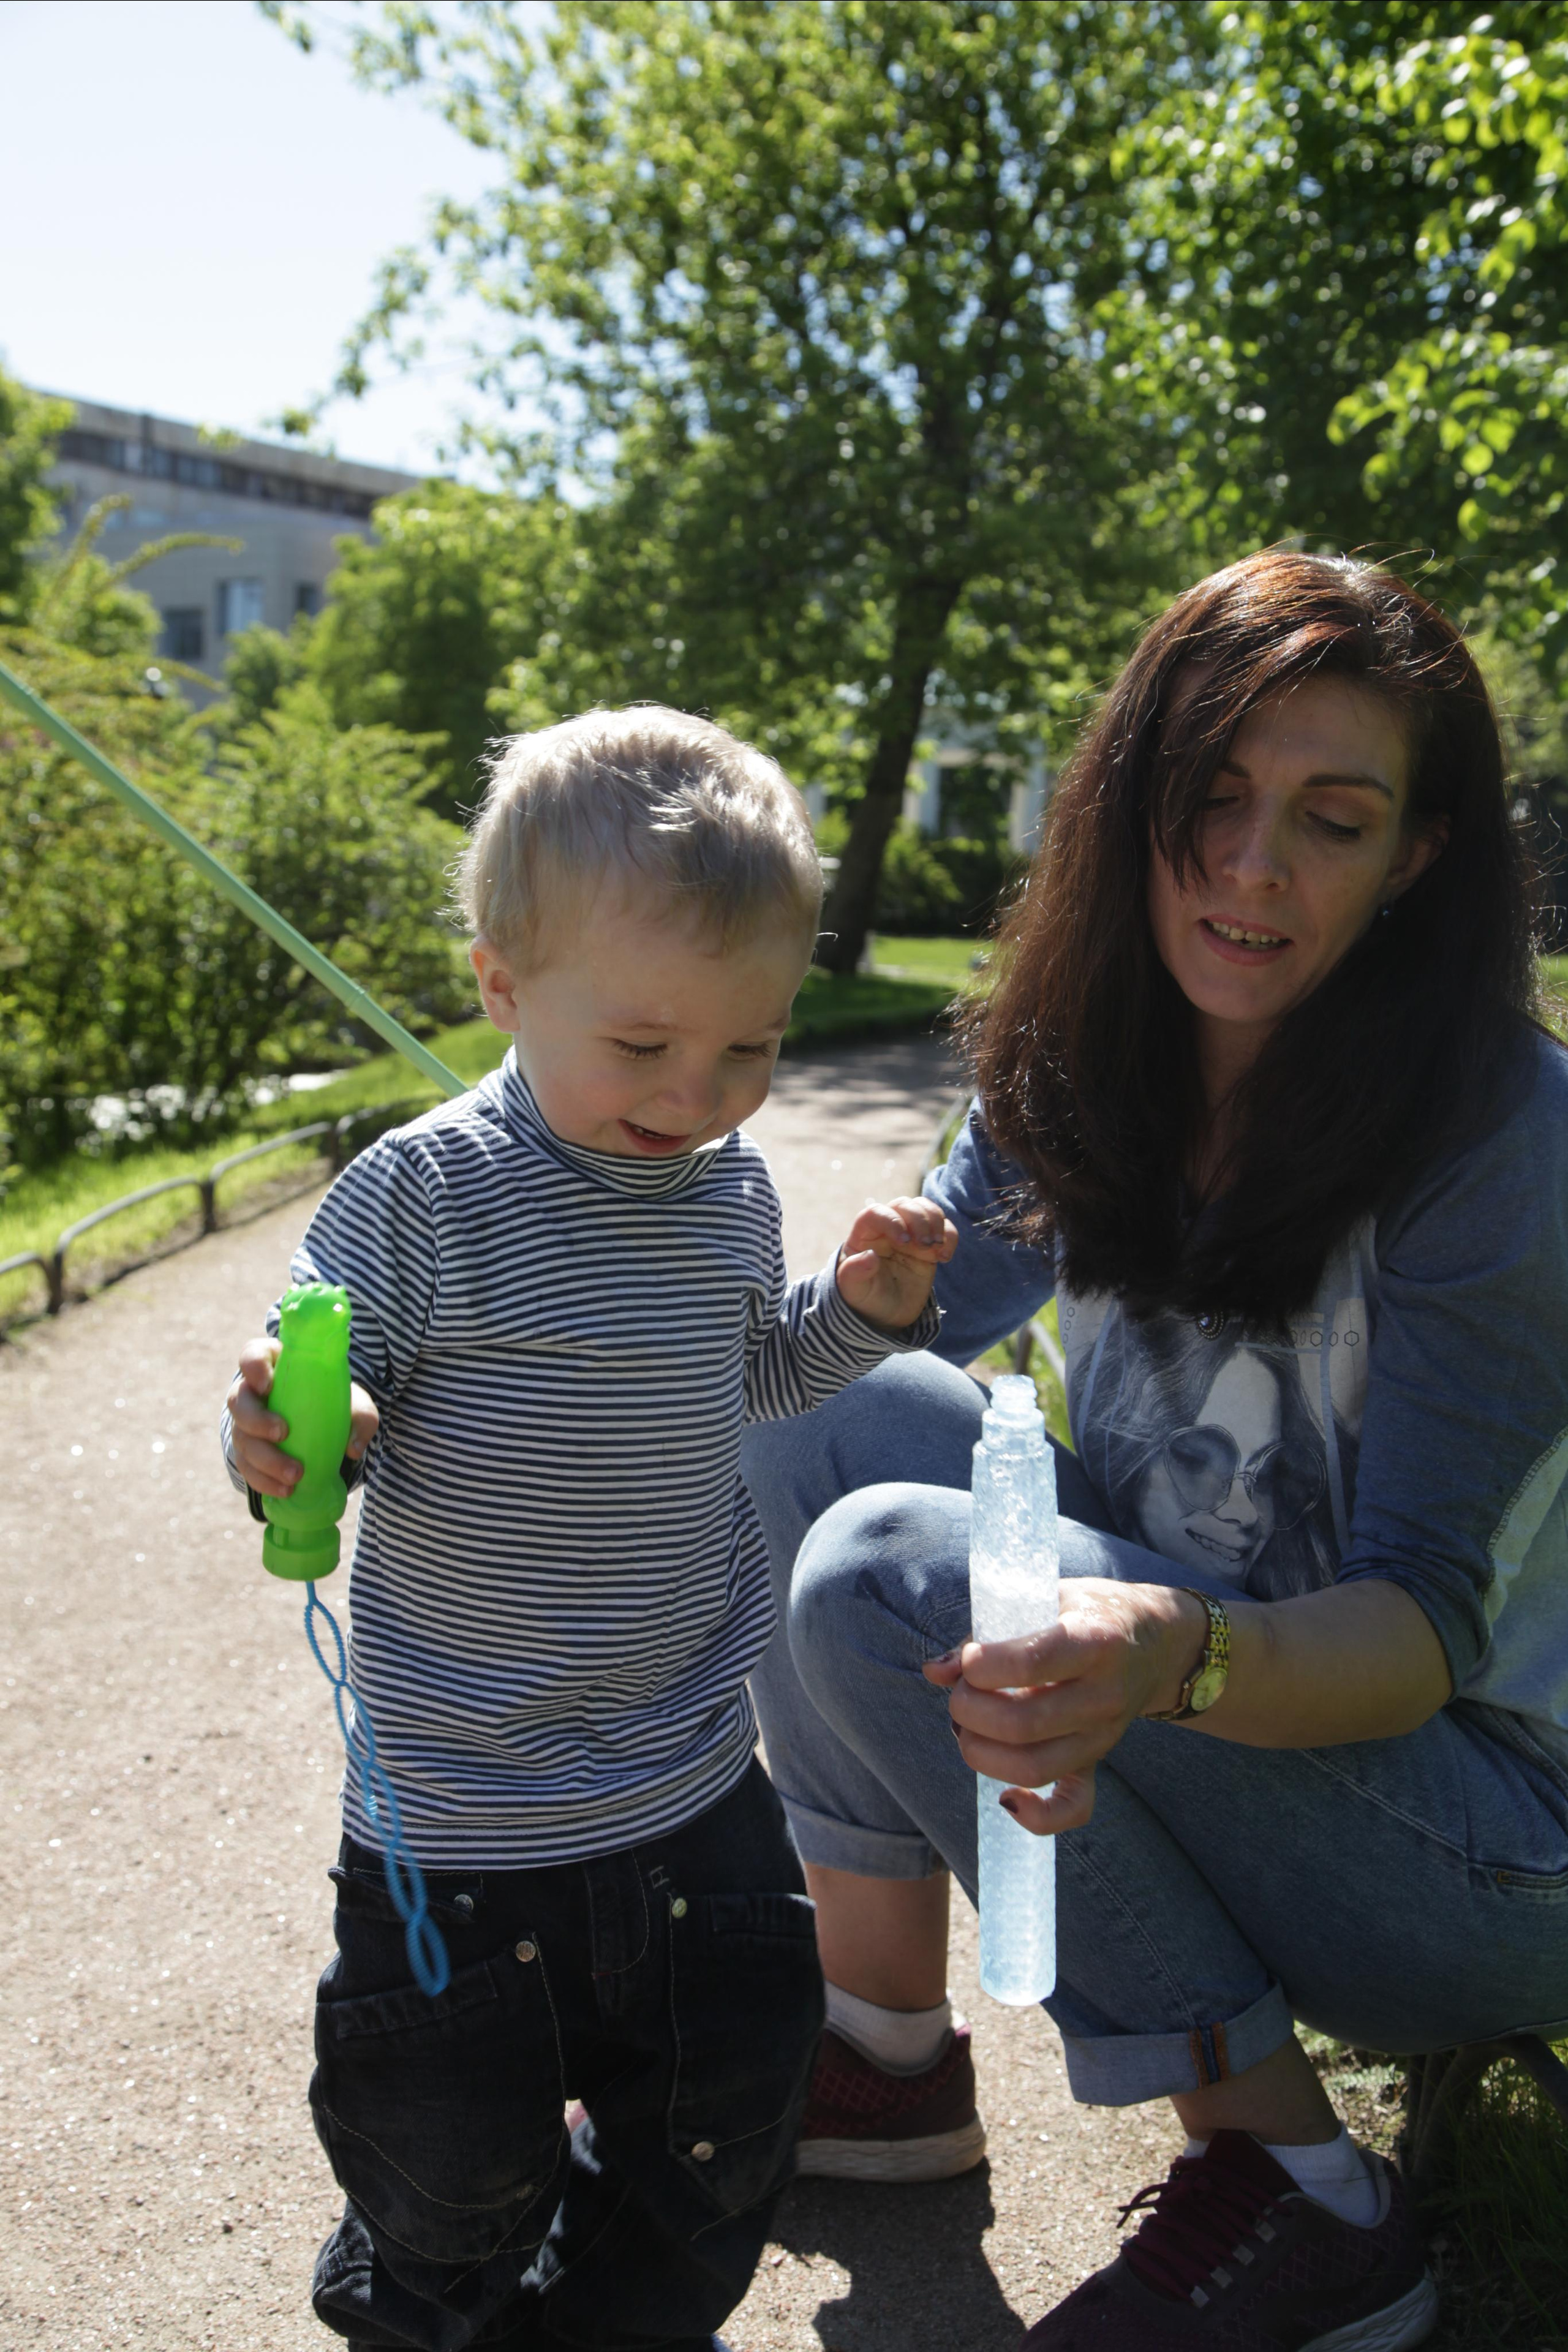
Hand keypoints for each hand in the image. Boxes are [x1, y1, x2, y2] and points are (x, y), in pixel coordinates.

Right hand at [227, 1335, 379, 1498]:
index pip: (252, 1355)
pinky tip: (286, 1490)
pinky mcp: (247, 1452)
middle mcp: (251, 1393)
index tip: (268, 1385)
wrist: (322, 1426)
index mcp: (274, 1365)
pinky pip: (246, 1468)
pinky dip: (264, 1481)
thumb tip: (353, 1447)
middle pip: (239, 1401)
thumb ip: (361, 1416)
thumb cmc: (332, 1402)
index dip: (253, 1367)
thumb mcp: (353, 1402)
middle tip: (283, 1433)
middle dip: (257, 1420)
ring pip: (242, 1439)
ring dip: (266, 1459)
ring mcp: (245, 1424)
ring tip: (296, 1475)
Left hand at [835, 1195, 957, 1329]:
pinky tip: (945, 1257)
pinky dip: (950, 1236)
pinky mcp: (928, 1243)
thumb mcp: (854, 1291)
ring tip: (937, 1248)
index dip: (892, 1221)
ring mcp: (909, 1233)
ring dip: (935, 1222)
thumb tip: (869, 1256)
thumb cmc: (866, 1298)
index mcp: (864, 1234)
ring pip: (924, 1208)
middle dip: (919, 1220)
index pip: (875, 1213)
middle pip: (904, 1205)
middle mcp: (887, 1228)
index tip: (905, 1242)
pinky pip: (944, 1227)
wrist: (887, 1314)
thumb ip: (854, 1273)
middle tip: (926, 1246)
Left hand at [923, 1579, 1208, 1834]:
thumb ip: (987, 1629)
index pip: (1030, 1664)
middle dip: (969, 1709)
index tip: (970, 1659)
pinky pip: (1073, 1808)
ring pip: (1034, 1768)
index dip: (982, 1666)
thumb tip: (936, 1671)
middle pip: (1022, 1724)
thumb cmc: (1084, 1611)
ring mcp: (1103, 1736)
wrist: (1153, 1640)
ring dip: (981, 1752)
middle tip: (961, 1692)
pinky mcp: (1098, 1762)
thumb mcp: (1044, 1597)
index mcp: (1094, 1640)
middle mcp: (1104, 1695)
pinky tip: (1005, 1799)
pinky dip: (1036, 1816)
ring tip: (966, 1725)